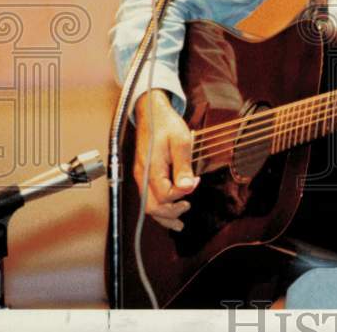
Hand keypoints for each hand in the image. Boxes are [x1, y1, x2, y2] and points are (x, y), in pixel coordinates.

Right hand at [133, 89, 199, 230]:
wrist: (152, 113)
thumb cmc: (166, 125)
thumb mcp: (181, 142)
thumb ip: (183, 166)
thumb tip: (187, 188)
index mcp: (151, 168)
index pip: (165, 194)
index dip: (182, 194)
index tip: (195, 183)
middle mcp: (142, 176)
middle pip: (152, 206)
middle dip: (170, 213)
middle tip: (187, 208)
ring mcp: (140, 176)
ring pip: (148, 205)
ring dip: (164, 215)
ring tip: (179, 224)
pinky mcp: (143, 174)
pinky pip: (148, 196)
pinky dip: (159, 207)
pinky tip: (169, 210)